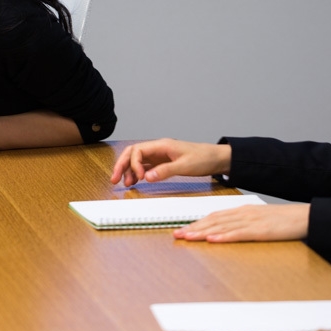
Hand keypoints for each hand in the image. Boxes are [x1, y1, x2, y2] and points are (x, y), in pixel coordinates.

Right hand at [110, 138, 231, 186]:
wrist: (216, 158)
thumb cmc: (203, 158)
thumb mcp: (185, 166)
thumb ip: (165, 171)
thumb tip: (147, 178)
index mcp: (162, 145)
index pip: (138, 150)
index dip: (133, 164)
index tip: (139, 178)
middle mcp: (158, 149)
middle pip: (133, 153)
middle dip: (122, 165)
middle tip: (114, 179)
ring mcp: (160, 155)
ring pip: (138, 160)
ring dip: (130, 171)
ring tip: (126, 184)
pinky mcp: (163, 162)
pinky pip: (146, 166)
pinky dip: (139, 173)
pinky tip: (136, 182)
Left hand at [173, 203, 309, 242]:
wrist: (305, 215)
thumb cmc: (285, 220)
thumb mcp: (261, 219)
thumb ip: (245, 224)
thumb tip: (228, 232)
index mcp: (243, 211)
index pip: (214, 216)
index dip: (197, 222)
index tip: (182, 229)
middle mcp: (244, 213)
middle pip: (213, 220)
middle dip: (193, 227)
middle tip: (176, 235)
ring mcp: (252, 221)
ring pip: (221, 226)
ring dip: (202, 232)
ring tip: (187, 237)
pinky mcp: (261, 231)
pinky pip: (238, 234)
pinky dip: (223, 236)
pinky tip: (212, 239)